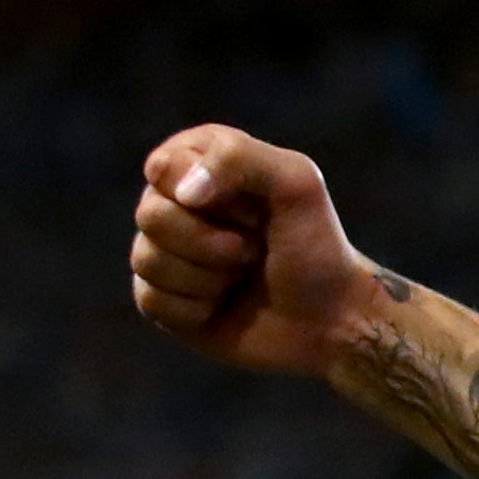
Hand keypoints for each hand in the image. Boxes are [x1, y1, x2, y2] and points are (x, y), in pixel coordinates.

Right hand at [132, 124, 388, 378]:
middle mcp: (174, 202)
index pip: (164, 167)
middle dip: (211, 242)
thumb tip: (184, 193)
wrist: (331, 320)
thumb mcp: (297, 183)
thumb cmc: (316, 246)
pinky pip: (151, 301)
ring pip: (147, 260)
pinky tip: (224, 305)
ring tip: (242, 275)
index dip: (210, 196)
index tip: (257, 211)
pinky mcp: (161, 298)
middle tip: (253, 250)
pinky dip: (197, 309)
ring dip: (209, 277)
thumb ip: (239, 159)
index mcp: (198, 161)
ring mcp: (163, 249)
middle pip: (151, 215)